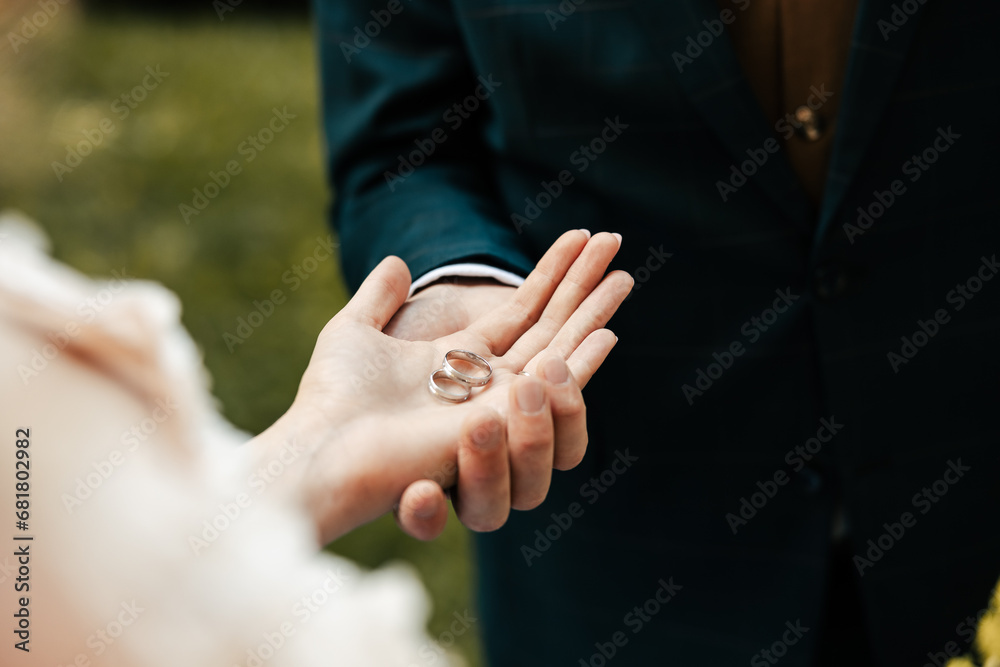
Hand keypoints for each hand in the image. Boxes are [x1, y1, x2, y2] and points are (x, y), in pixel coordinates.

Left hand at [247, 231, 630, 544]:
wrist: (324, 447)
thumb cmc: (332, 397)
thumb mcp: (354, 331)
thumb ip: (379, 296)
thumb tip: (399, 262)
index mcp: (461, 363)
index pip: (524, 313)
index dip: (555, 275)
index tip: (583, 239)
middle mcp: (488, 384)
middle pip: (552, 327)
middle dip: (585, 285)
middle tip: (614, 242)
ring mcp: (499, 403)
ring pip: (562, 351)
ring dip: (587, 311)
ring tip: (616, 272)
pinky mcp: (503, 423)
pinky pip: (555, 393)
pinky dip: (583, 363)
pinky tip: (607, 331)